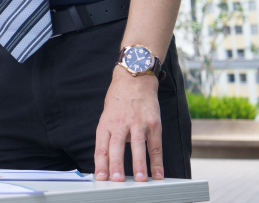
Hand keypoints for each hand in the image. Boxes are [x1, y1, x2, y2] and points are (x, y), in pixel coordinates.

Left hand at [93, 66, 162, 181]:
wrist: (134, 78)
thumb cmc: (118, 99)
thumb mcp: (107, 115)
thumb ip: (109, 135)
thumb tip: (109, 159)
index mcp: (106, 123)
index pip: (101, 146)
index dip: (100, 163)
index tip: (100, 178)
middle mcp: (120, 123)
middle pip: (116, 146)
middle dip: (116, 165)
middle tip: (116, 180)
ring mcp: (137, 123)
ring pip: (137, 146)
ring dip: (139, 164)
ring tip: (140, 179)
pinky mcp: (153, 123)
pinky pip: (155, 145)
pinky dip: (157, 161)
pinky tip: (158, 173)